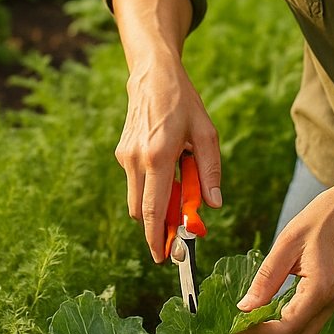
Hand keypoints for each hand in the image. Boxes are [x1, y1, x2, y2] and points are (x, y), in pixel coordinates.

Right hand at [113, 56, 222, 262]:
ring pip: (136, 198)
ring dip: (156, 204)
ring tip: (181, 183)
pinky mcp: (121, 152)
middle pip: (140, 211)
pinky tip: (169, 168)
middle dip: (157, 227)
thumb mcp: (206, 134)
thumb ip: (210, 172)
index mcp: (157, 155)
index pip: (153, 208)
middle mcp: (135, 159)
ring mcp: (125, 156)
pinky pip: (135, 182)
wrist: (153, 75)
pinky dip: (151, 187)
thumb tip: (213, 205)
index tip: (163, 257)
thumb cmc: (184, 103)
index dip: (156, 237)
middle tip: (178, 232)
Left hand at [233, 187, 333, 333]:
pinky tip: (269, 316)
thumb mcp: (285, 244)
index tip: (237, 329)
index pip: (287, 329)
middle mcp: (329, 303)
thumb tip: (244, 308)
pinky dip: (286, 329)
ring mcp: (332, 304)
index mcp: (319, 289)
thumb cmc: (318, 220)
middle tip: (241, 332)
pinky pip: (307, 327)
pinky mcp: (330, 301)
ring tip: (251, 325)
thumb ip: (265, 279)